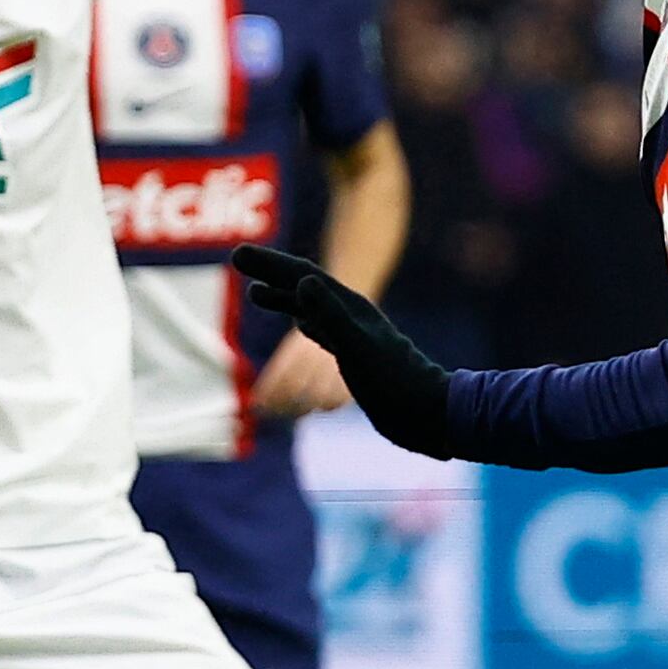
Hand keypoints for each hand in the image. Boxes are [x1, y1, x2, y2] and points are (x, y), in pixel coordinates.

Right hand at [235, 244, 455, 453]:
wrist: (431, 414)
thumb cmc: (397, 383)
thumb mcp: (358, 348)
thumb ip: (330, 316)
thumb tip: (302, 282)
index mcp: (348, 310)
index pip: (303, 277)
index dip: (270, 265)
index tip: (238, 254)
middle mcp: (350, 318)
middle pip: (303, 288)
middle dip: (270, 274)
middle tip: (237, 259)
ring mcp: (354, 337)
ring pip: (311, 310)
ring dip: (283, 299)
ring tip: (256, 293)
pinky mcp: (359, 358)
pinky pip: (324, 335)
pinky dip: (306, 326)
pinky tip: (302, 327)